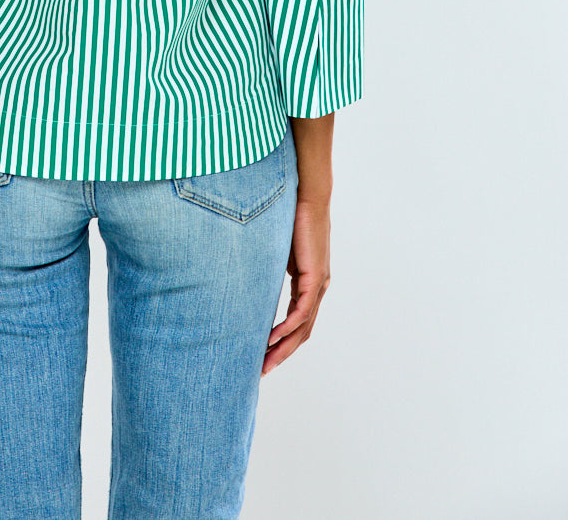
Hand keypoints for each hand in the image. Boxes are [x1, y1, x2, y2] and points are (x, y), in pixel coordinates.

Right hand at [261, 196, 330, 374]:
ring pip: (302, 328)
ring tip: (264, 363)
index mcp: (309, 283)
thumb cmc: (292, 216)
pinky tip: (271, 339)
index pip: (296, 322)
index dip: (281, 341)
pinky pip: (302, 311)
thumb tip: (249, 276)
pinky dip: (287, 328)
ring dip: (283, 348)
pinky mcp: (315, 277)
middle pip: (301, 333)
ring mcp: (318, 284)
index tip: (261, 355)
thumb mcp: (278, 250)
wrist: (308, 195)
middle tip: (261, 372)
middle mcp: (317, 288)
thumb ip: (270, 267)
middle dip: (281, 354)